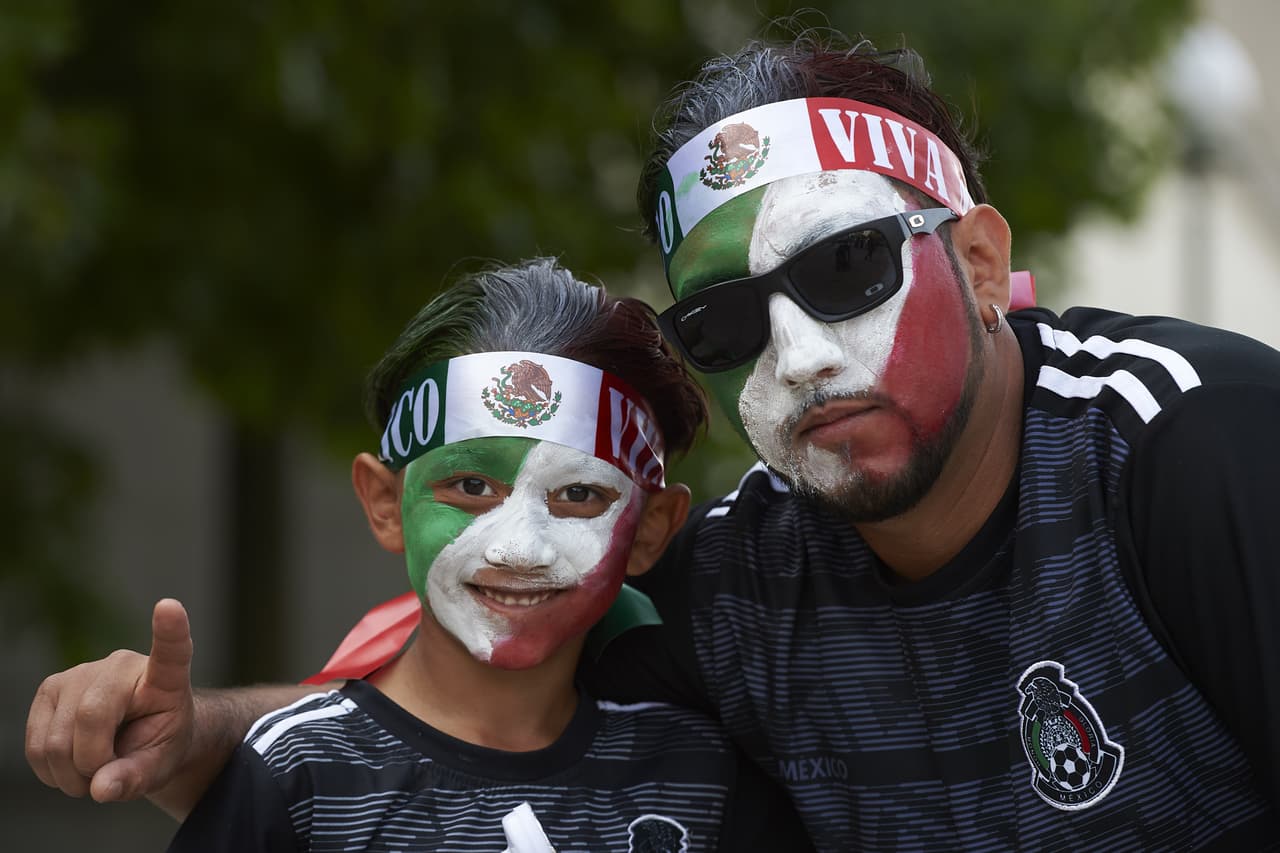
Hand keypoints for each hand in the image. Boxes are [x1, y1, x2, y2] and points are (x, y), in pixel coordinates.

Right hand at [26, 598, 195, 802]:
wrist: (137, 738)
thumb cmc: (157, 743)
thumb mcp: (161, 765)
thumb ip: (136, 777)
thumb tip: (101, 787)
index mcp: (164, 678)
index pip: (171, 651)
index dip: (171, 630)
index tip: (170, 607)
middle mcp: (120, 665)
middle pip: (90, 718)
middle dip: (93, 765)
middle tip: (109, 777)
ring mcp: (79, 673)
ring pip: (55, 739)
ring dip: (69, 775)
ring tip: (93, 771)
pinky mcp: (49, 690)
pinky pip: (35, 744)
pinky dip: (49, 770)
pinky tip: (71, 765)